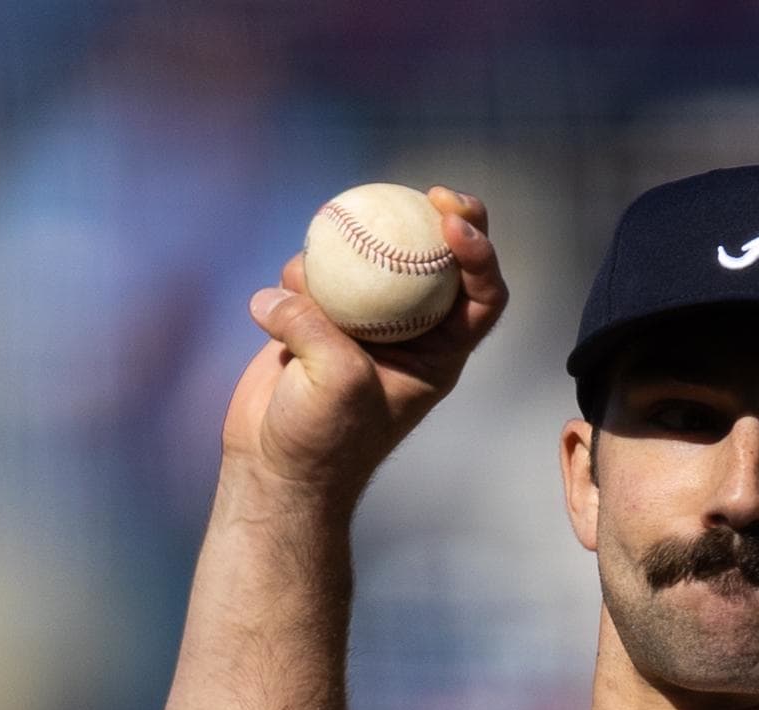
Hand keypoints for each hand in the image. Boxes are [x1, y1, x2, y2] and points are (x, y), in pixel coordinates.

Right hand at [218, 186, 508, 512]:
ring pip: (366, 258)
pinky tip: (279, 296)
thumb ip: (319, 327)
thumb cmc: (322, 440)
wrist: (274, 468)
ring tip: (308, 283)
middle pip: (436, 259)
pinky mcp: (317, 317)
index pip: (483, 295)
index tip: (453, 224)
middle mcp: (409, 330)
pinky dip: (297, 275)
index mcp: (440, 352)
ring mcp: (362, 319)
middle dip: (438, 217)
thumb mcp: (337, 384)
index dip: (481, 253)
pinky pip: (314, 274)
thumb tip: (287, 290)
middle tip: (428, 193)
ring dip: (341, 252)